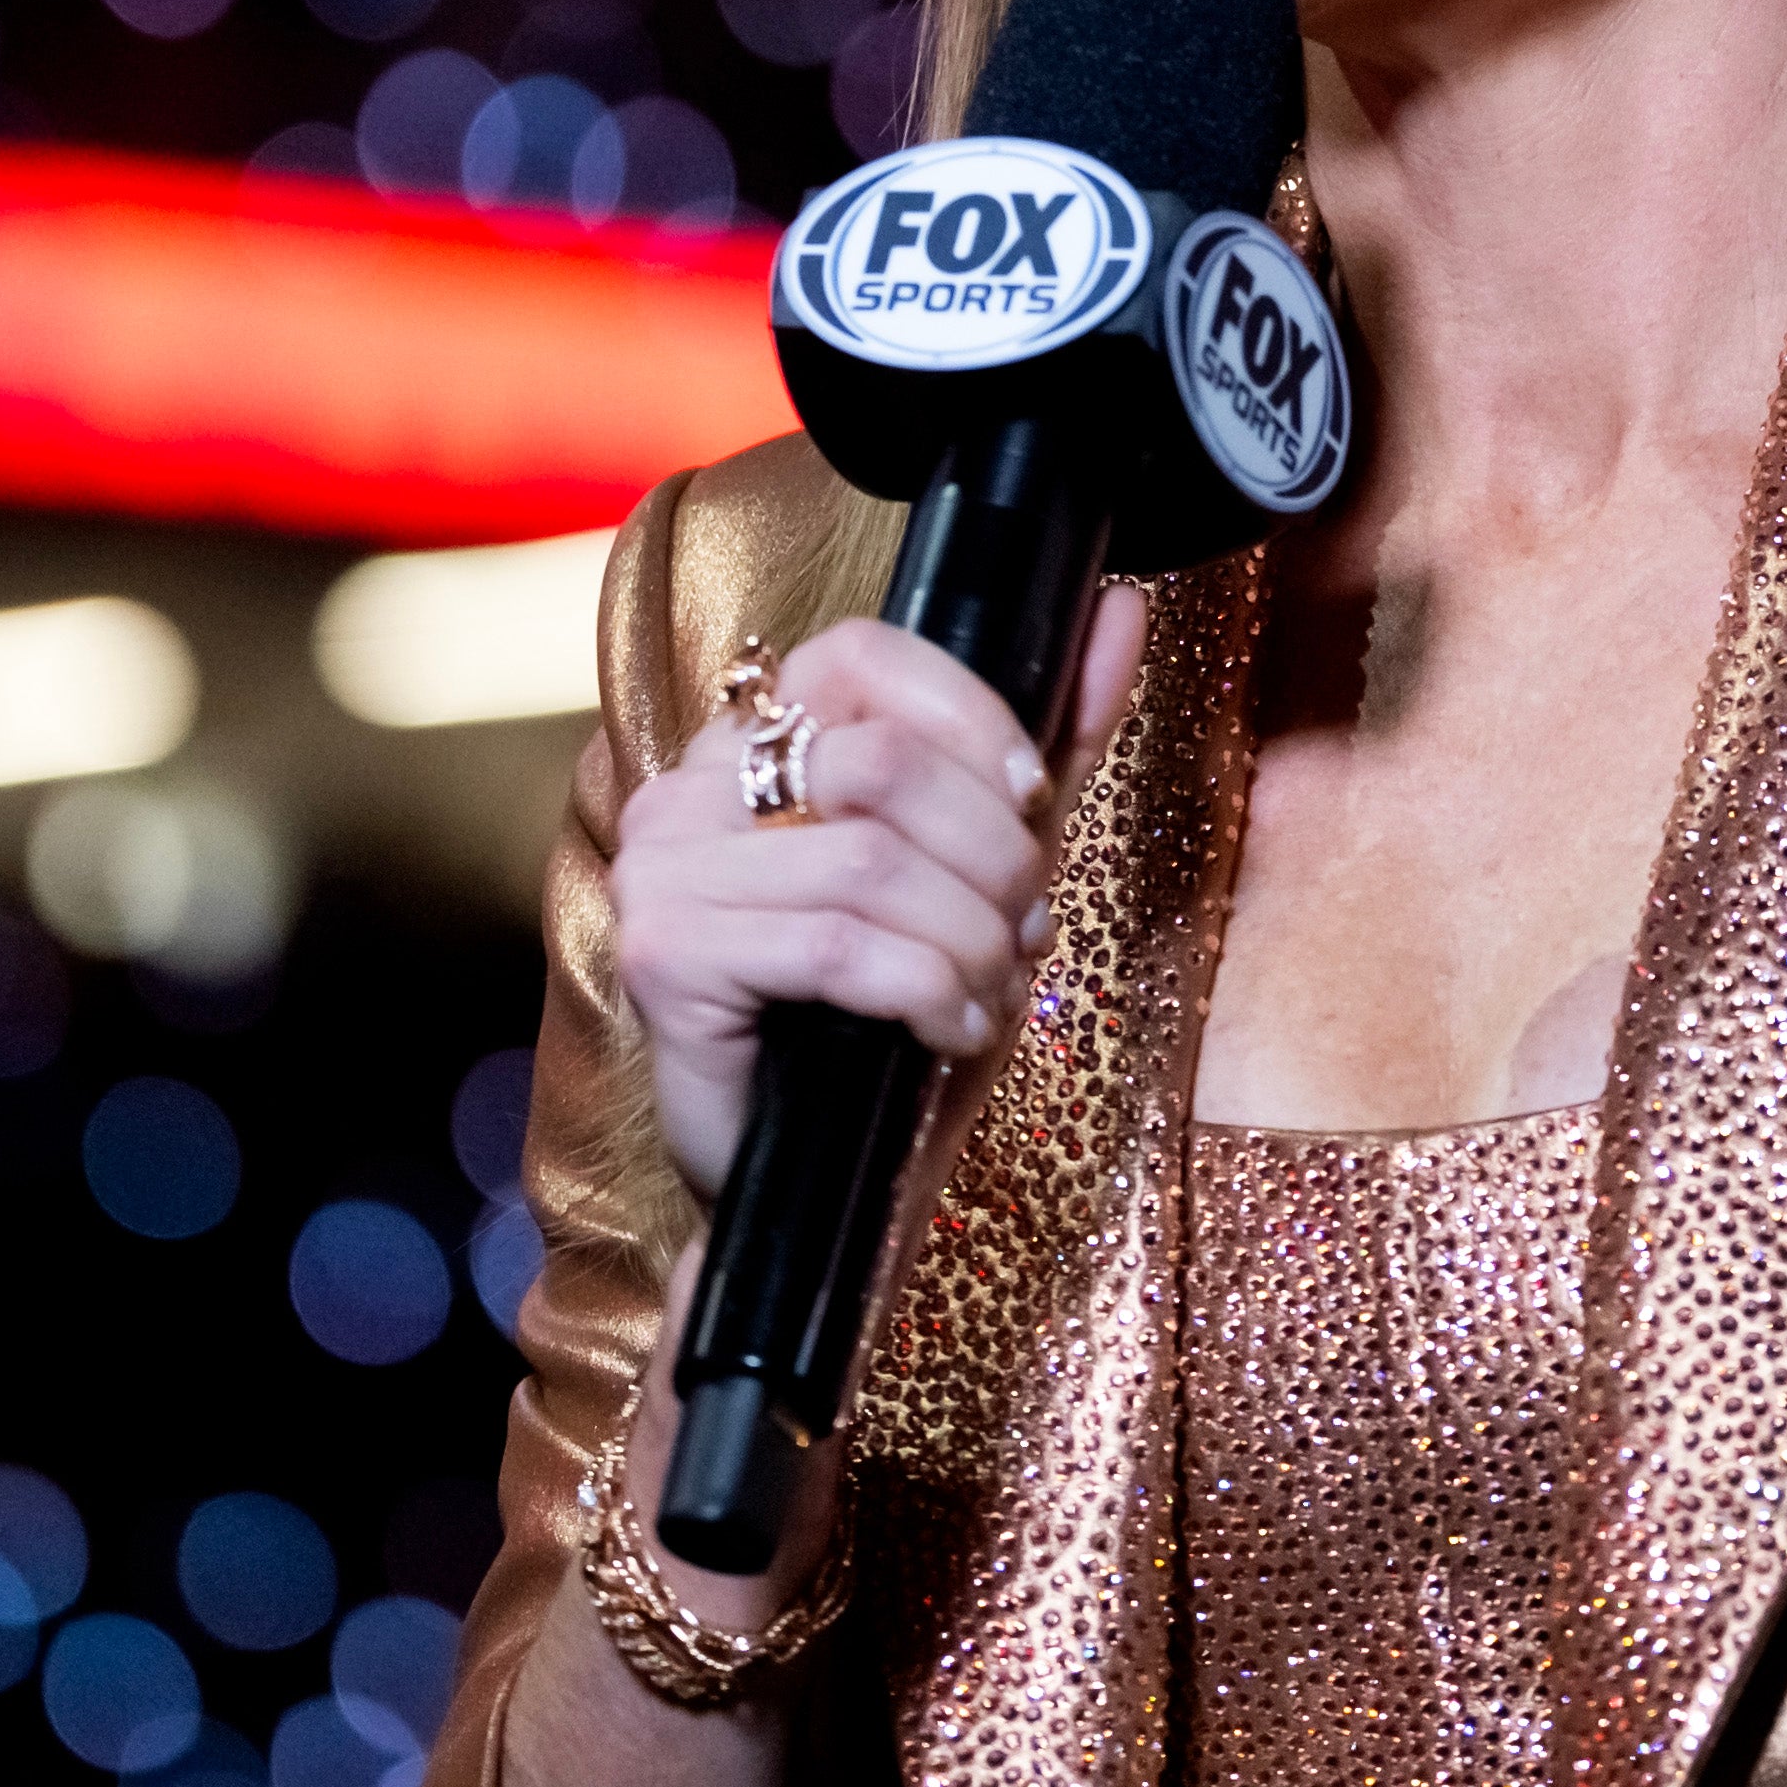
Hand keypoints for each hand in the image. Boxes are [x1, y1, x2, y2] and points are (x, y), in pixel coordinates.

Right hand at [611, 591, 1146, 1207]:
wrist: (826, 1179)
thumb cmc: (900, 1013)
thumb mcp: (992, 866)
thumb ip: (1053, 740)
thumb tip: (1124, 608)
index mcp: (756, 740)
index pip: (863, 654)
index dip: (971, 715)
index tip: (1033, 797)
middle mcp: (689, 787)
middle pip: (881, 764)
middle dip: (992, 854)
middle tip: (1024, 927)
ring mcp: (662, 869)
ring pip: (870, 864)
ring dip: (969, 938)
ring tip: (991, 988)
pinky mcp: (665, 957)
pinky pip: (835, 948)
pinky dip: (927, 991)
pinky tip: (950, 1029)